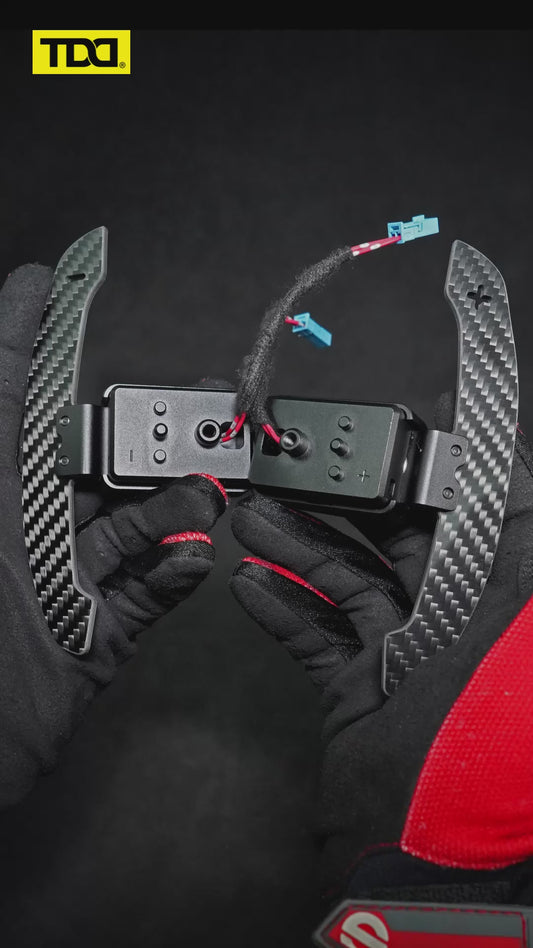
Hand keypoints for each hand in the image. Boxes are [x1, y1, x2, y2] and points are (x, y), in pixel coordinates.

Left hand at [0, 263, 226, 806]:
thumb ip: (4, 398)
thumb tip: (23, 291)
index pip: (14, 391)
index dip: (34, 329)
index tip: (61, 276)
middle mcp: (26, 531)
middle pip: (91, 460)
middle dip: (148, 433)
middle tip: (203, 406)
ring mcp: (62, 584)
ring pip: (133, 525)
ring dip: (175, 509)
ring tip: (206, 496)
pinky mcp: (95, 635)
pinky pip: (148, 595)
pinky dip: (176, 575)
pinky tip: (191, 561)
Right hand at [229, 393, 532, 909]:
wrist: (408, 858)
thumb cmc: (471, 754)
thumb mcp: (509, 626)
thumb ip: (513, 533)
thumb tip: (512, 457)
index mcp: (499, 600)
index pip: (473, 509)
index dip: (432, 464)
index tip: (392, 427)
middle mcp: (460, 621)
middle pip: (400, 538)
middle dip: (343, 504)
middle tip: (297, 474)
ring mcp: (407, 654)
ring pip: (349, 579)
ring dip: (296, 549)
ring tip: (252, 523)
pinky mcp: (361, 685)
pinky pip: (318, 633)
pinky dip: (283, 608)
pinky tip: (252, 587)